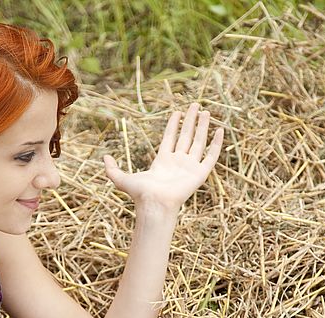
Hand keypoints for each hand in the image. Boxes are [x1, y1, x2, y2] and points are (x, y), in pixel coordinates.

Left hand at [103, 103, 223, 213]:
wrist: (155, 204)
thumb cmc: (140, 195)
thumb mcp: (122, 179)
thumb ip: (112, 169)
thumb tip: (105, 158)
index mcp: (163, 161)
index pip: (170, 138)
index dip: (173, 125)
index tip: (177, 112)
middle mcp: (178, 162)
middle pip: (186, 137)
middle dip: (190, 121)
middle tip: (195, 105)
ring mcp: (189, 167)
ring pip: (199, 142)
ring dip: (203, 127)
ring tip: (206, 112)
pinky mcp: (199, 173)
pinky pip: (210, 156)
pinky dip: (216, 143)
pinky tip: (219, 130)